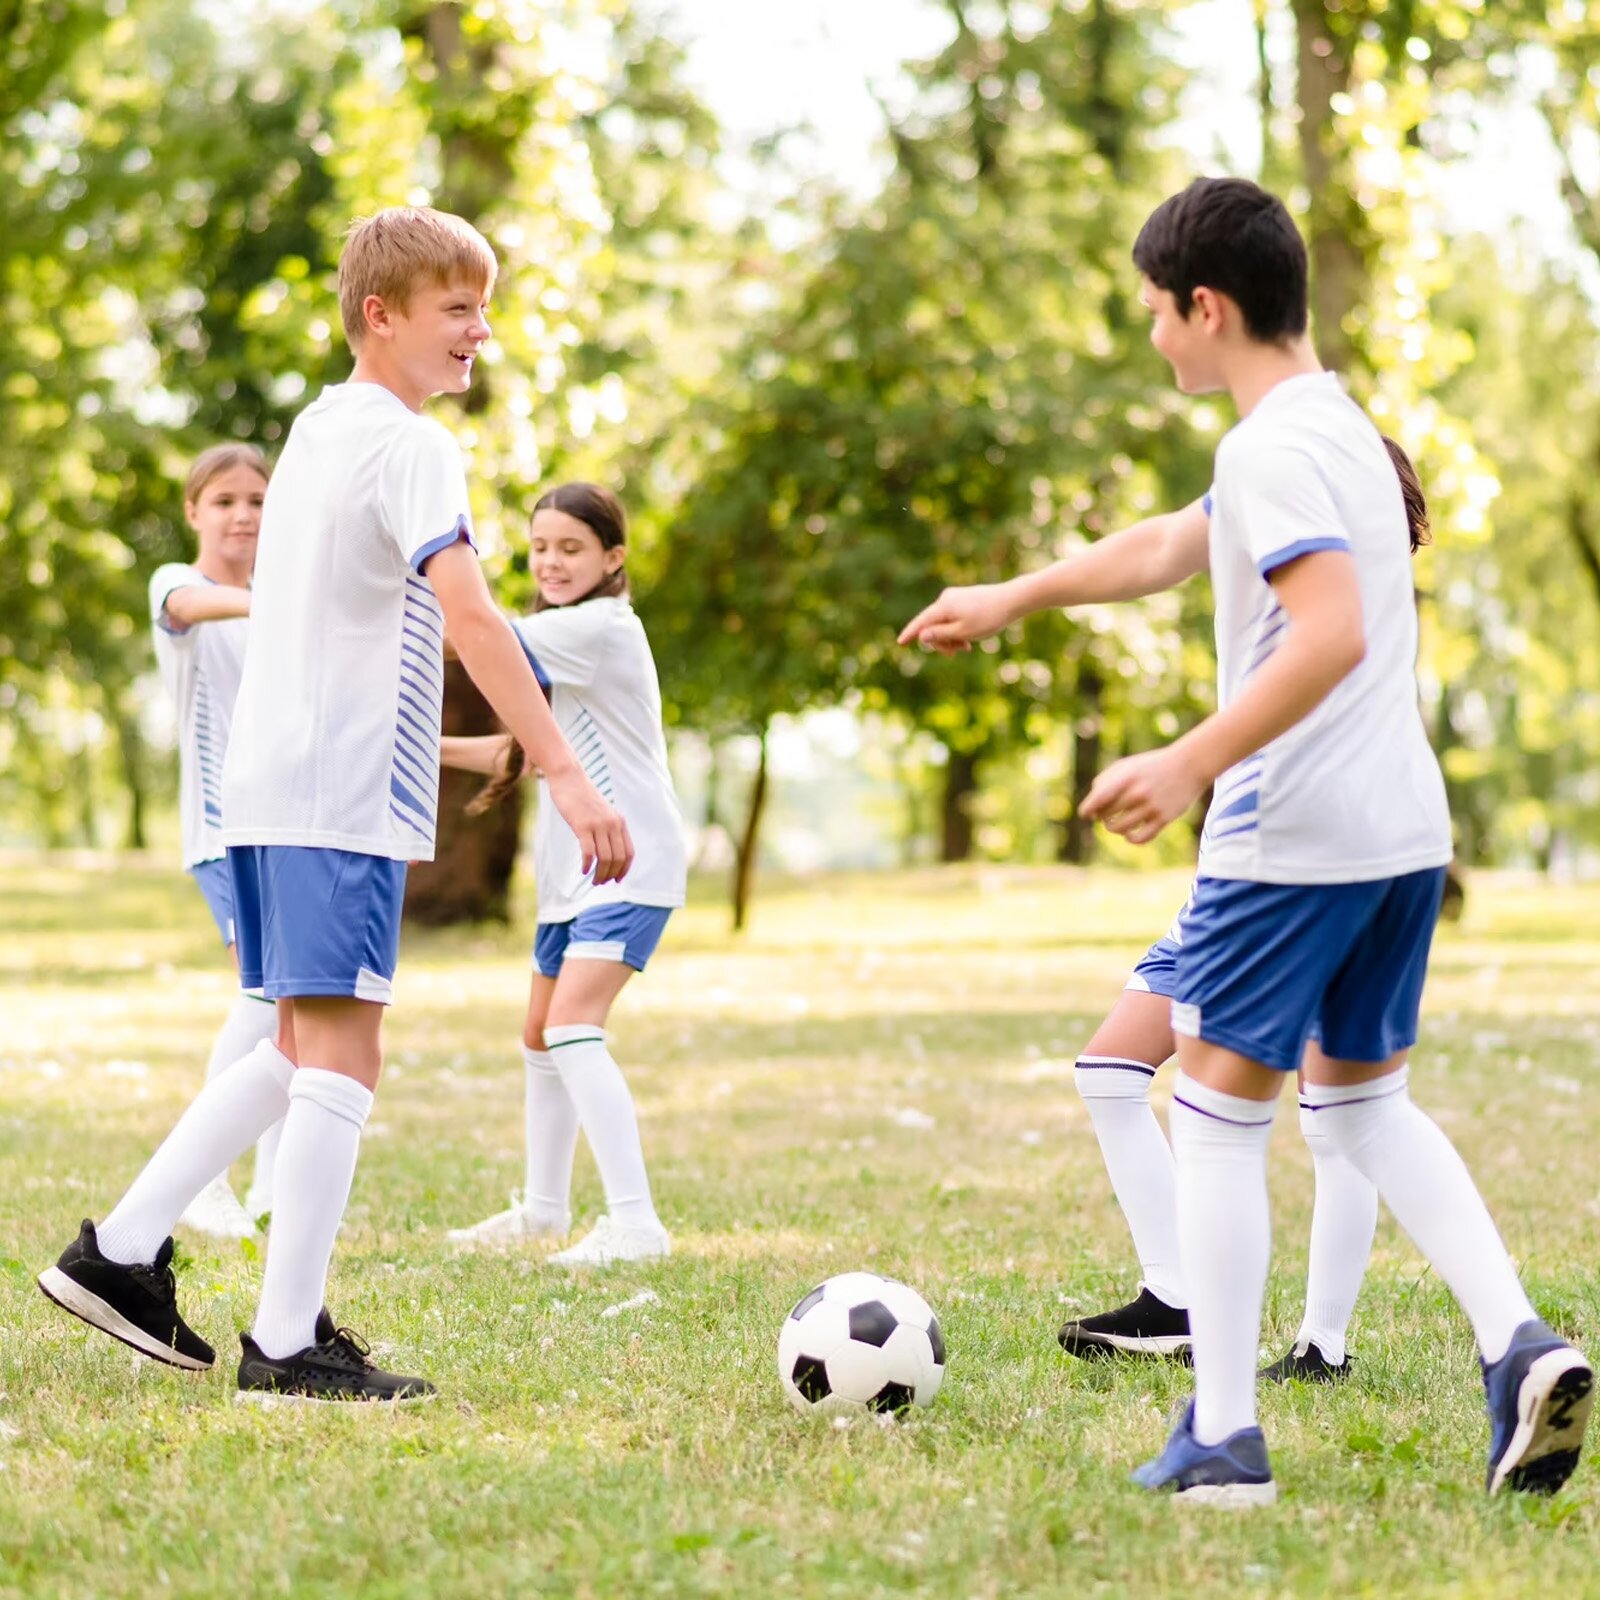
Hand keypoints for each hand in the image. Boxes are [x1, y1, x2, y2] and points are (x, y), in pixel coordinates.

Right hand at [545, 766, 633, 884]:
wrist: (569, 778)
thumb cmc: (583, 798)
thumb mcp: (603, 812)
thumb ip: (608, 828)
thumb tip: (608, 851)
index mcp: (620, 822)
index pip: (629, 853)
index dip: (624, 870)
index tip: (617, 880)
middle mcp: (612, 824)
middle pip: (618, 859)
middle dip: (611, 875)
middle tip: (600, 883)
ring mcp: (598, 825)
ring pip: (605, 858)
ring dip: (600, 874)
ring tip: (593, 881)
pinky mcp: (582, 826)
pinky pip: (589, 852)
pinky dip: (587, 865)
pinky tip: (583, 871)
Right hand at [898, 583, 1014, 655]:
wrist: (1011, 600)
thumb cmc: (988, 618)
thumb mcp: (963, 632)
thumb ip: (940, 635)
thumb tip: (922, 635)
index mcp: (943, 607)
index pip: (920, 622)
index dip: (910, 633)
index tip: (900, 642)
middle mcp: (945, 599)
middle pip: (932, 624)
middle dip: (941, 641)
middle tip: (957, 653)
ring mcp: (953, 597)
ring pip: (943, 622)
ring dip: (951, 637)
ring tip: (967, 647)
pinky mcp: (962, 598)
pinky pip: (952, 617)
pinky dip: (957, 629)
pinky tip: (969, 637)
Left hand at [1079, 745, 1207, 845]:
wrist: (1189, 765)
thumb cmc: (1153, 766)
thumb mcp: (1127, 766)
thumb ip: (1105, 781)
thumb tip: (1091, 806)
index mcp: (1125, 778)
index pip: (1096, 801)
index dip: (1087, 811)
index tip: (1087, 814)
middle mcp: (1137, 793)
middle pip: (1106, 816)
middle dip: (1102, 817)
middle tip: (1108, 815)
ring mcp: (1151, 807)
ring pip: (1120, 829)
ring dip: (1114, 828)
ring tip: (1117, 823)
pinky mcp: (1164, 818)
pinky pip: (1141, 838)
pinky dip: (1131, 839)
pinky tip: (1130, 834)